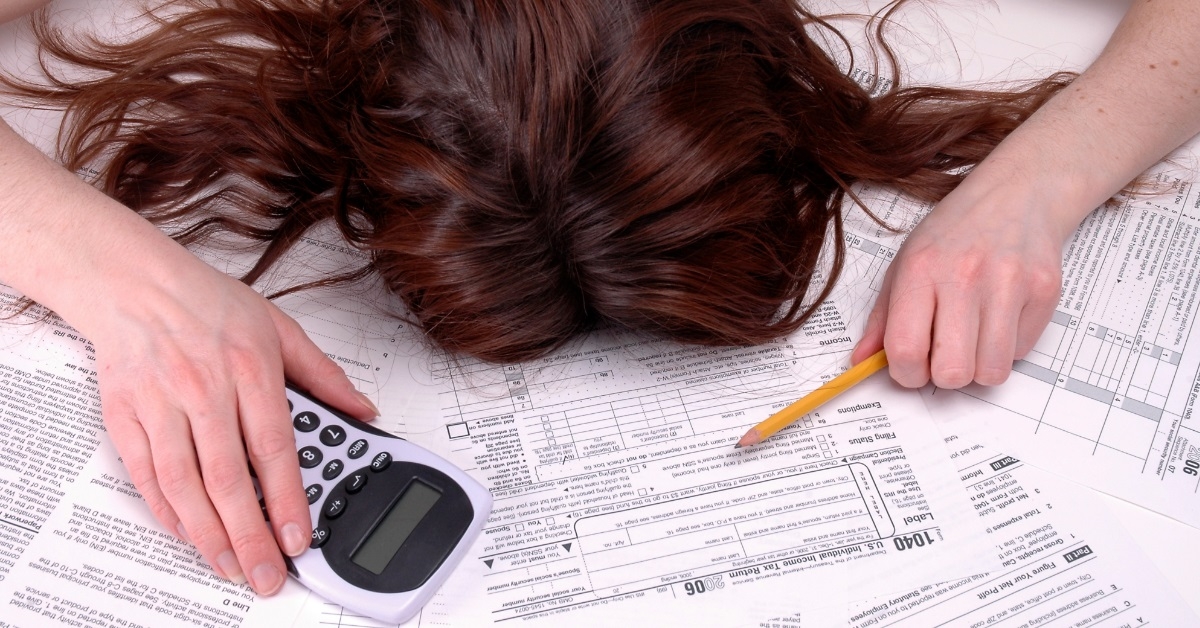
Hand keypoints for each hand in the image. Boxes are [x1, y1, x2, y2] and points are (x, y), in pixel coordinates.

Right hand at [89, 257, 377, 594]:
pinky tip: (188, 534)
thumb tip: (363, 410)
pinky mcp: (125, 415)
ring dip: (208, 534)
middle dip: (250, 534)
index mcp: (250, 369)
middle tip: (267, 573)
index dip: (289, 499)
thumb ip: (324, 375)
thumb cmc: (209, 303)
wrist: (135, 281)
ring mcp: (161, 404)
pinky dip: (166, 510)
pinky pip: (145, 474)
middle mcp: (205, 390)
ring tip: (230, 565)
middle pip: (228, 478)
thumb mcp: (280, 327)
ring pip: (184, 485)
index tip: (300, 537)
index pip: (274, 448)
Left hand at [851, 178, 1067, 388]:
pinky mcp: (1044, 292)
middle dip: (944, 375)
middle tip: (944, 353)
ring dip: (978, 366)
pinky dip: (1006, 348)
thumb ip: (882, 318)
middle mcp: (964, 276)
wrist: (1016, 194)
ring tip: (972, 337)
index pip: (905, 349)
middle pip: (952, 371)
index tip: (911, 368)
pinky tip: (999, 317)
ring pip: (991, 372)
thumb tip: (861, 361)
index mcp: (920, 270)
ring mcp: (1009, 284)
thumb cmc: (955, 232)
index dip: (906, 374)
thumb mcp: (905, 264)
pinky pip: (1020, 353)